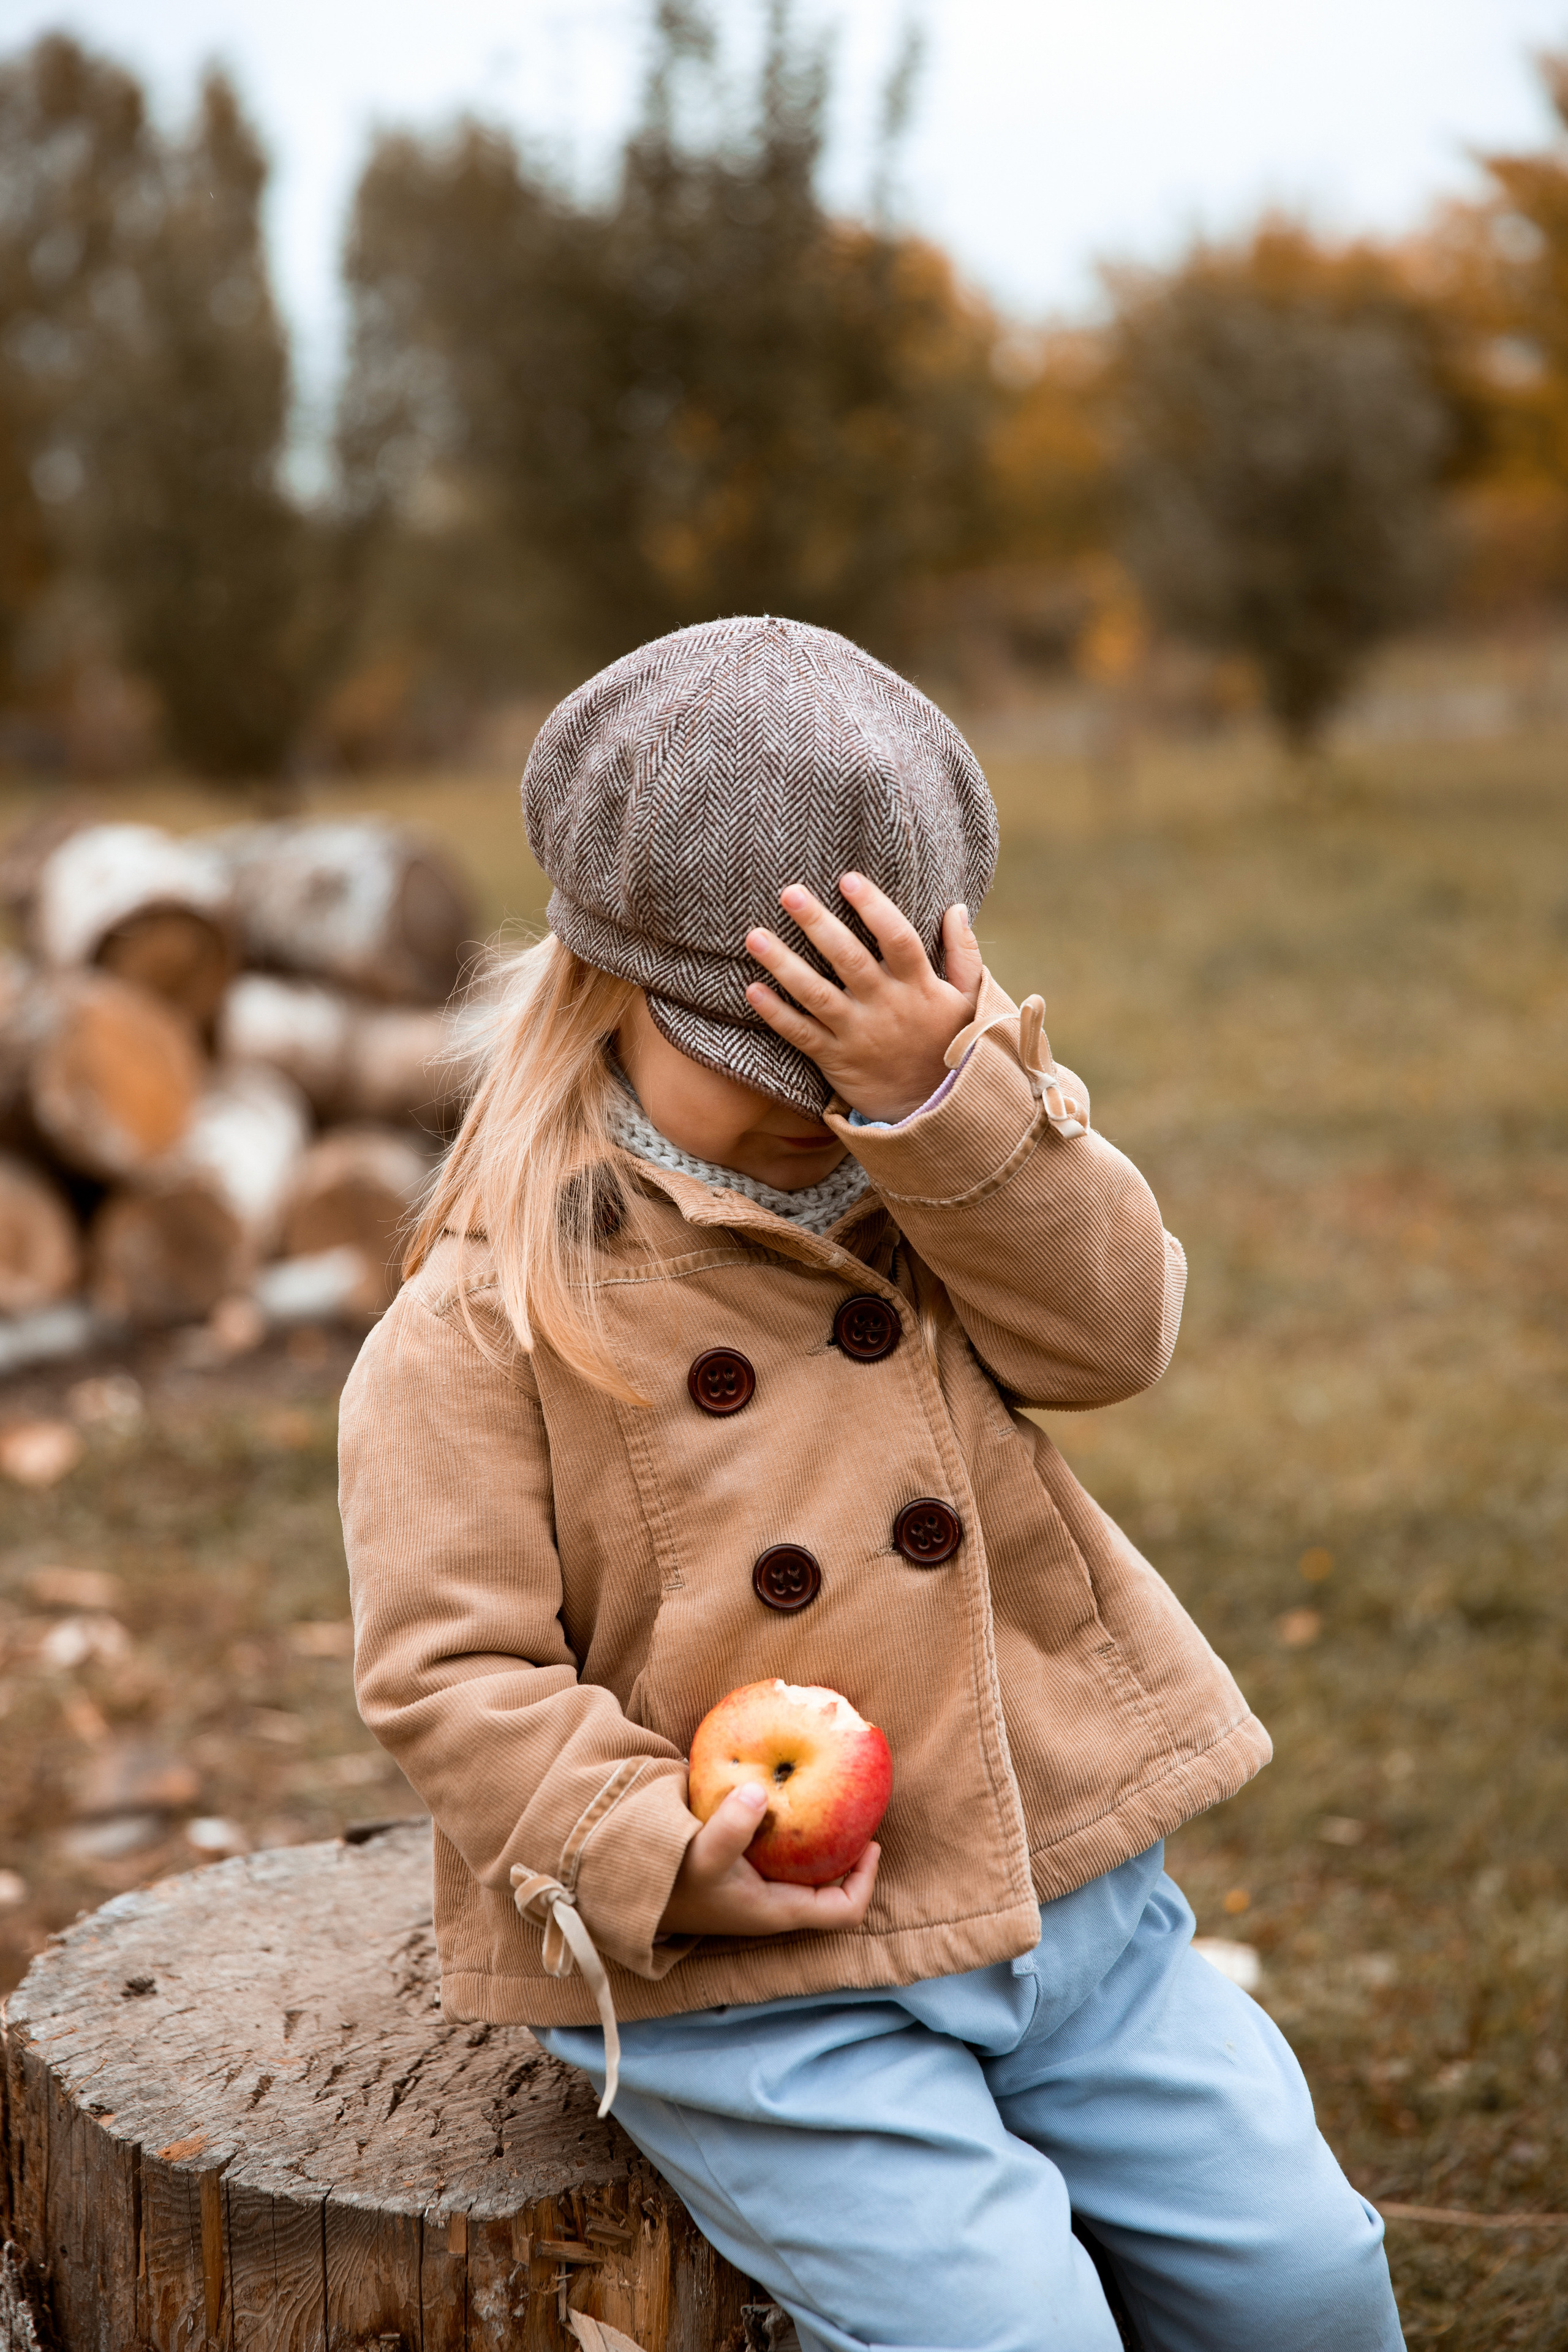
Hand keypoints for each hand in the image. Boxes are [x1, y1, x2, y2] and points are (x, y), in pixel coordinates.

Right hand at [659, 1782, 880, 1938]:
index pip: (843, 1911)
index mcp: (779, 1909)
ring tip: (830, 1794)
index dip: (865, 1880)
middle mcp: (776, 1900)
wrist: (632, 1886)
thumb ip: (730, 1829)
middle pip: (833, 1886)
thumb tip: (759, 1793)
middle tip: (855, 1809)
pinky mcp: (745, 1866)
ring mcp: (761, 1886)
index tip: (870, 1841)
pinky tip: (783, 1789)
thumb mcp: (701, 1857)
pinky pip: (783, 1848)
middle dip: (848, 1851)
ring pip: (809, 1865)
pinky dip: (791, 1824)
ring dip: (821, 1836)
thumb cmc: (671, 1882)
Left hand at [745, 874, 982, 1123]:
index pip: (897, 939)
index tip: (848, 879)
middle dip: (818, 925)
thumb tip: (955, 908)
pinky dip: (775, 1014)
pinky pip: (801, 1035)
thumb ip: (963, 954)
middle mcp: (885, 1007)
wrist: (936, 1110)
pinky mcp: (835, 1060)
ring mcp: (858, 1034)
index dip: (874, 908)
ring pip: (816, 995)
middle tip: (789, 892)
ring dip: (783, 965)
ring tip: (754, 936)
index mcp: (918, 987)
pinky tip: (751, 990)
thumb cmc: (951, 1045)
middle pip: (848, 959)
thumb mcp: (969, 1001)